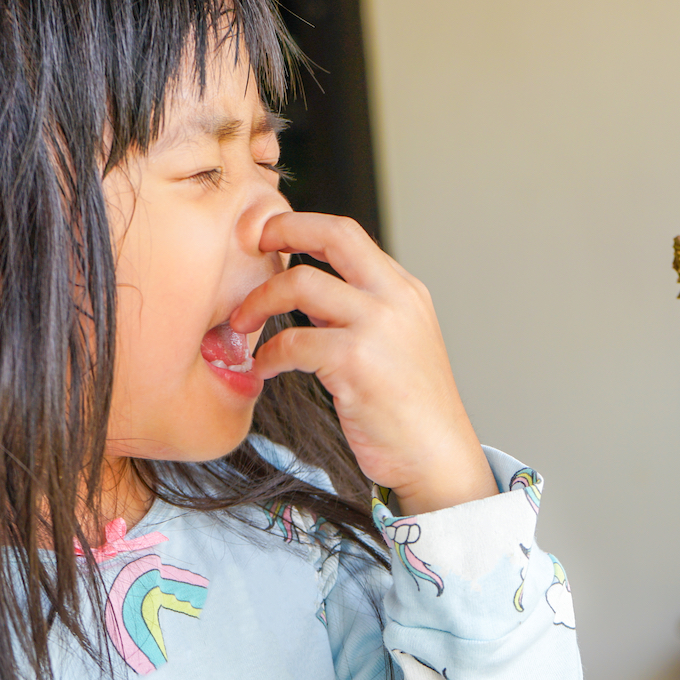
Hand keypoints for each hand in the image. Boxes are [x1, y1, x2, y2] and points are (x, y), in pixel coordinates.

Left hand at [230, 213, 497, 514]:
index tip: (267, 232)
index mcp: (405, 290)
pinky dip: (268, 355)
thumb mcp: (397, 341)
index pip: (348, 233)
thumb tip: (303, 288)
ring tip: (242, 325)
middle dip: (281, 230)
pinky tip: (264, 369)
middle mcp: (396, 299)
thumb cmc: (410, 408)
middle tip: (247, 245)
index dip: (301, 224)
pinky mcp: (356, 363)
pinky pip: (292, 342)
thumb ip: (358, 309)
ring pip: (301, 283)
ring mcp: (378, 327)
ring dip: (259, 302)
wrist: (437, 455)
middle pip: (333, 235)